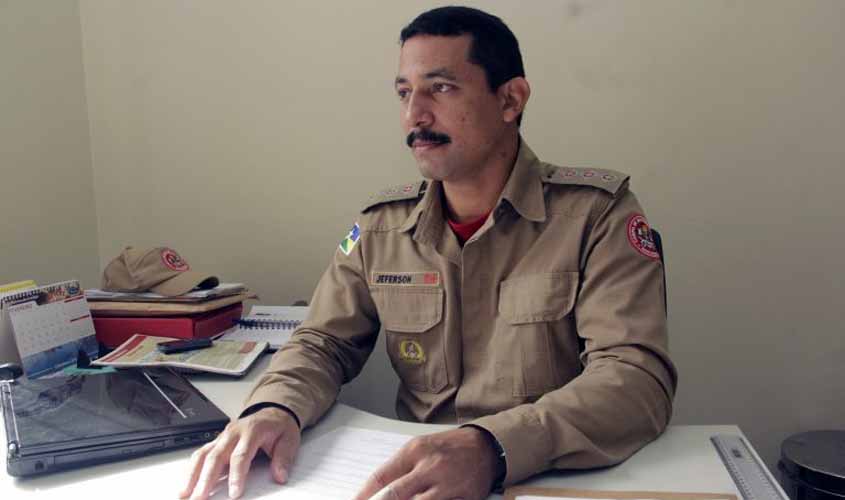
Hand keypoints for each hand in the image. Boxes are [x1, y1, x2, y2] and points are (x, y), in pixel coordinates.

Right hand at [179, 407, 300, 499]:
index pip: (241, 455)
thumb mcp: (289, 439)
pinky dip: (191, 469)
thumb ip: (284, 458)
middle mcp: (233, 433)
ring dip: (192, 475)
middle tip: (200, 497)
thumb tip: (280, 476)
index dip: (236, 475)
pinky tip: (185, 483)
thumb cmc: (278, 427)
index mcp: (252, 431)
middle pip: (216, 456)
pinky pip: (200, 454)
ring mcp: (222, 437)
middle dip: (206, 479)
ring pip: (203, 454)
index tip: (234, 493)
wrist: (272, 413)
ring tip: (184, 494)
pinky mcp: (216, 442)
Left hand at [353, 427, 497, 499]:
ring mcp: (447, 485)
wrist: (485, 447)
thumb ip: (399, 469)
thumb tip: (374, 492)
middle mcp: (430, 467)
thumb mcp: (419, 449)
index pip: (382, 477)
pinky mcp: (463, 499)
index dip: (364, 495)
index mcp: (415, 452)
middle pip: (395, 495)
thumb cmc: (447, 448)